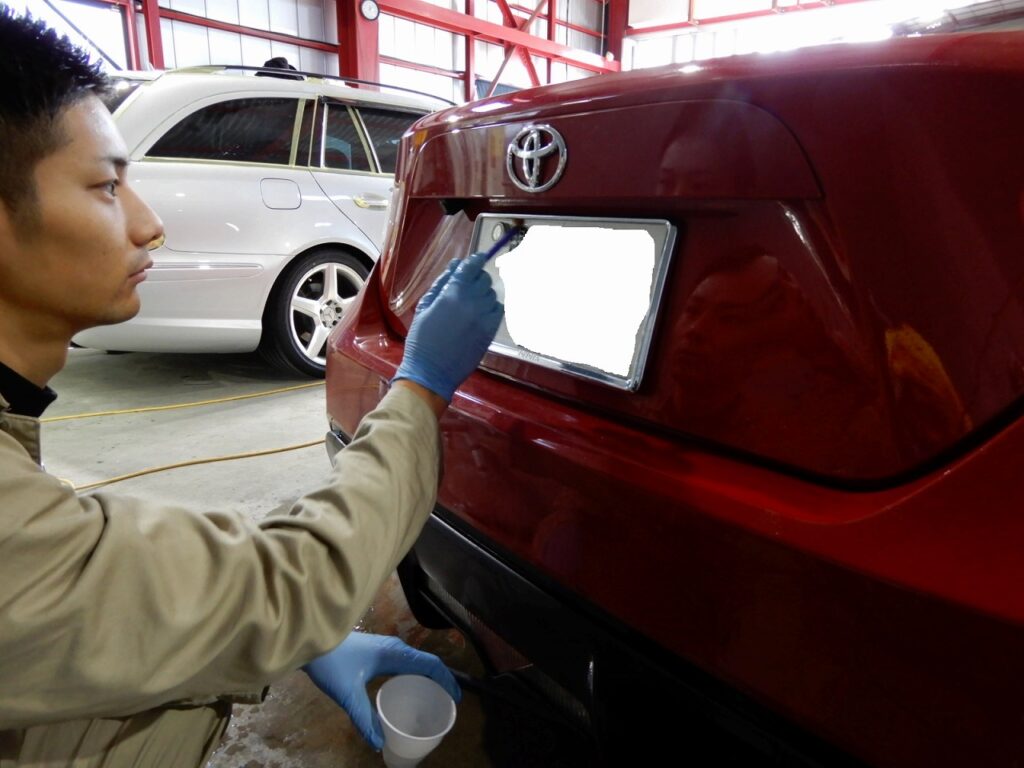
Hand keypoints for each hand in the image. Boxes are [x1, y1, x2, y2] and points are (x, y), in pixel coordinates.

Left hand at [303, 632, 461, 749]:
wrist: (310, 638)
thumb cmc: (331, 662)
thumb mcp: (348, 694)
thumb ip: (364, 719)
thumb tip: (379, 743)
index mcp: (395, 654)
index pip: (431, 665)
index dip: (448, 681)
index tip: (456, 700)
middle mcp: (395, 649)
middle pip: (427, 664)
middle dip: (441, 683)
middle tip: (446, 705)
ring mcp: (386, 648)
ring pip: (416, 663)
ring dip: (428, 680)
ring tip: (432, 700)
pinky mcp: (378, 652)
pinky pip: (405, 664)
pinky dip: (415, 677)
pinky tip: (407, 692)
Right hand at [392, 251, 503, 400]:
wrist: (431, 371)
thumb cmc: (422, 339)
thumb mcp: (424, 307)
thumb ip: (441, 283)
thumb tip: (456, 265)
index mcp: (452, 294)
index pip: (471, 267)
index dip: (476, 260)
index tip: (477, 258)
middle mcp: (472, 302)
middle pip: (485, 279)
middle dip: (477, 278)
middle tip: (468, 286)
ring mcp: (484, 317)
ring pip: (492, 295)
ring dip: (484, 294)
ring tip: (471, 304)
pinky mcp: (490, 332)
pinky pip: (498, 311)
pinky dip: (492, 308)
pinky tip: (481, 314)